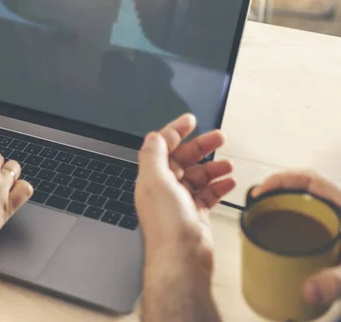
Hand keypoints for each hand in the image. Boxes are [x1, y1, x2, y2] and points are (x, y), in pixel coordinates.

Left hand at [135, 114, 235, 272]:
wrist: (182, 259)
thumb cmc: (167, 226)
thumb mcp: (156, 181)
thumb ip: (154, 155)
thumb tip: (154, 136)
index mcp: (151, 178)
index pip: (162, 146)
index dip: (176, 130)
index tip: (190, 120)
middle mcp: (164, 188)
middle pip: (183, 159)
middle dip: (201, 146)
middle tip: (220, 137)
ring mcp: (180, 202)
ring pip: (198, 176)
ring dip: (213, 167)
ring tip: (227, 164)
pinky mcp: (195, 215)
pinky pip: (208, 194)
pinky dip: (219, 186)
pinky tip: (228, 183)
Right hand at [252, 172, 340, 305]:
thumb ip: (335, 280)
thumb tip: (308, 291)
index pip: (308, 179)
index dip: (280, 180)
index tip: (261, 192)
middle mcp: (337, 208)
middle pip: (301, 186)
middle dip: (275, 189)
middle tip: (256, 203)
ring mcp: (333, 218)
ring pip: (303, 200)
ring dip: (280, 202)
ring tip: (261, 214)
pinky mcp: (330, 232)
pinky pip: (306, 215)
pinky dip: (289, 217)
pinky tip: (279, 230)